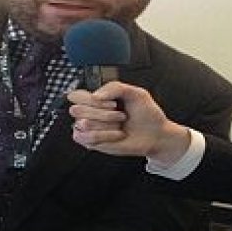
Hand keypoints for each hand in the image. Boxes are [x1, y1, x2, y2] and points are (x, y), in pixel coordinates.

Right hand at [68, 82, 190, 166]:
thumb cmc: (146, 114)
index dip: (90, 99)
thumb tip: (95, 96)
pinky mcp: (93, 143)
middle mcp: (91, 113)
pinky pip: (85, 138)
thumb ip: (114, 87)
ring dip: (106, 125)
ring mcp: (91, 129)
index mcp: (98, 98)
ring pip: (82, 124)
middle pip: (76, 110)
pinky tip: (116, 135)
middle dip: (102, 113)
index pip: (76, 96)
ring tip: (120, 126)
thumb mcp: (136, 92)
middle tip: (120, 115)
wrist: (155, 134)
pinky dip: (103, 136)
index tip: (112, 102)